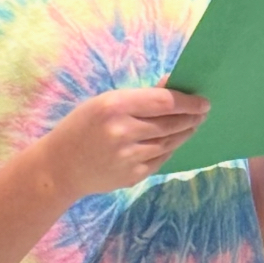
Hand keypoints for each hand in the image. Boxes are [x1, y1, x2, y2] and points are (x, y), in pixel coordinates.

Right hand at [41, 86, 209, 199]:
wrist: (60, 167)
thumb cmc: (82, 127)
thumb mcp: (104, 103)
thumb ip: (138, 98)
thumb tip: (172, 87)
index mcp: (115, 106)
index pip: (164, 102)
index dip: (188, 102)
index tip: (203, 102)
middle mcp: (123, 131)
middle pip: (171, 123)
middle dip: (192, 117)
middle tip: (203, 112)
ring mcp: (129, 156)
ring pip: (170, 142)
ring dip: (184, 132)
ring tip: (192, 125)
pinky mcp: (133, 175)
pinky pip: (161, 159)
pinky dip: (169, 148)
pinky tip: (173, 141)